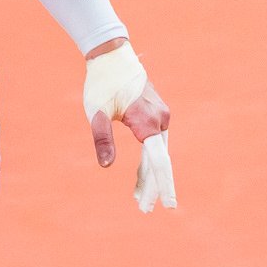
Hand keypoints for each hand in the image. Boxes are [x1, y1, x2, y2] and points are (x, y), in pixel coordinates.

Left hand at [83, 40, 177, 211]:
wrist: (113, 57)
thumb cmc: (102, 84)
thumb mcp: (97, 112)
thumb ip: (102, 138)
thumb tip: (106, 166)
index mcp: (146, 120)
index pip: (158, 161)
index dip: (163, 185)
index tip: (169, 205)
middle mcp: (160, 120)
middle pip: (159, 161)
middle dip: (152, 186)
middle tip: (143, 209)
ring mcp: (161, 117)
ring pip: (158, 154)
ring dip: (150, 176)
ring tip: (139, 201)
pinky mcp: (157, 116)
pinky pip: (155, 145)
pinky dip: (149, 162)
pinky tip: (142, 179)